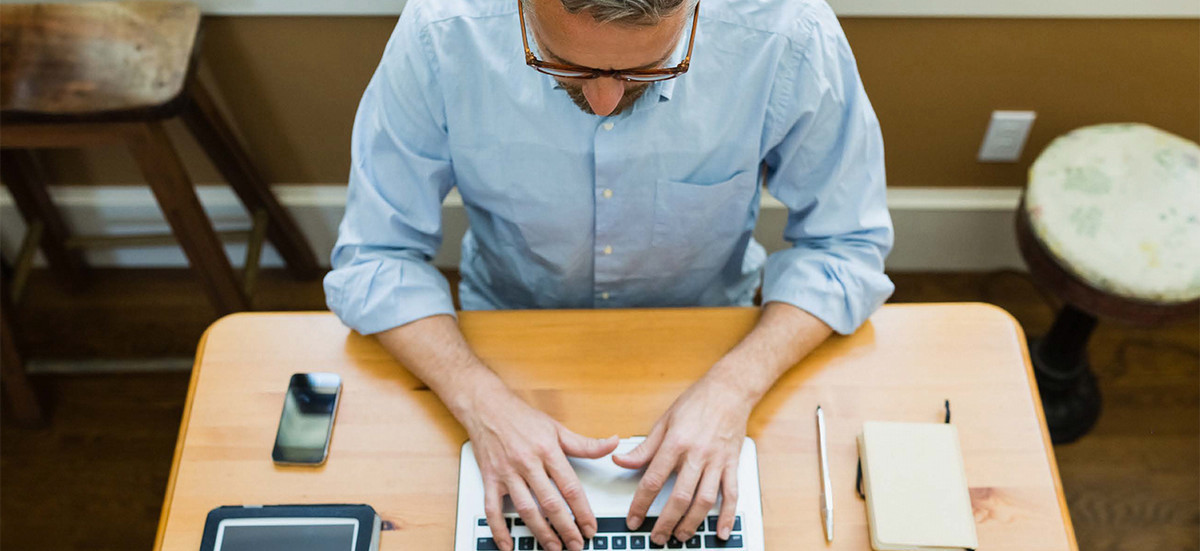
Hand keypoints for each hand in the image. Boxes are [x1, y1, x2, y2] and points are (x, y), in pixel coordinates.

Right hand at [463, 381, 618, 550]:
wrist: (486, 406)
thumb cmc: (521, 417)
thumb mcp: (557, 428)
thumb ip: (585, 443)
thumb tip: (613, 444)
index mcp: (547, 450)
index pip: (570, 486)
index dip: (582, 511)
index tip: (590, 527)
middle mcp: (527, 463)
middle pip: (550, 503)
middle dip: (565, 528)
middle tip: (576, 544)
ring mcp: (507, 473)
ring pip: (525, 509)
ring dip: (540, 532)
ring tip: (554, 547)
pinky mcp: (490, 479)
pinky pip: (492, 509)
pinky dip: (499, 530)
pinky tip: (508, 545)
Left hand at [612, 373, 752, 545]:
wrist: (730, 390)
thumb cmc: (697, 402)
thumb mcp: (664, 421)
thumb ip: (644, 447)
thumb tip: (620, 461)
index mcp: (676, 443)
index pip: (654, 480)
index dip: (641, 504)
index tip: (634, 519)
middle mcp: (697, 455)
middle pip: (680, 497)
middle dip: (666, 522)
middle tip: (656, 537)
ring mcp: (717, 461)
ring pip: (704, 500)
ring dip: (692, 523)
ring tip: (680, 536)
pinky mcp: (732, 464)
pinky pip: (731, 494)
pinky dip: (727, 516)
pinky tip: (721, 531)